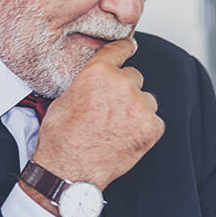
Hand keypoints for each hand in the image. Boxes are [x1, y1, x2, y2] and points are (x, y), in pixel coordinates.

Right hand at [29, 37, 163, 193]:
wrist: (69, 170)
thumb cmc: (61, 138)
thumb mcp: (64, 98)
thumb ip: (88, 83)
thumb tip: (96, 82)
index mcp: (98, 72)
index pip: (120, 49)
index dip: (126, 48)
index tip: (131, 47)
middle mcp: (122, 83)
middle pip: (134, 77)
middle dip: (125, 91)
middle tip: (111, 111)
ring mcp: (139, 106)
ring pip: (146, 100)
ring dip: (136, 110)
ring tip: (117, 129)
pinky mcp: (151, 127)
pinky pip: (154, 122)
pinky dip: (144, 130)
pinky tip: (126, 139)